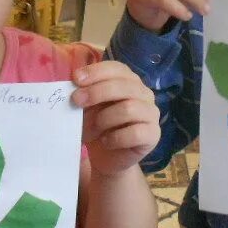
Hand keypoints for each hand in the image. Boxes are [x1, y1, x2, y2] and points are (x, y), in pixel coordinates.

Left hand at [72, 61, 159, 176]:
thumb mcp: (87, 109)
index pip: (118, 68)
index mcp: (129, 81)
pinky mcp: (153, 135)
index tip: (75, 79)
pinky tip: (106, 142)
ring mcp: (152, 114)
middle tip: (76, 101)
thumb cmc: (97, 128)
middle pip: (124, 85)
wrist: (107, 159)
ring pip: (129, 108)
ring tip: (93, 129)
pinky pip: (135, 133)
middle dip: (97, 92)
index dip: (97, 72)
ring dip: (104, 118)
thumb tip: (73, 87)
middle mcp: (144, 94)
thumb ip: (84, 95)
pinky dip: (115, 138)